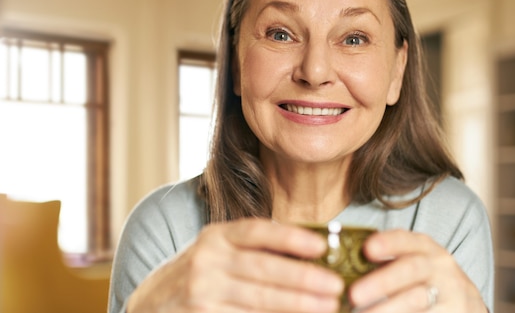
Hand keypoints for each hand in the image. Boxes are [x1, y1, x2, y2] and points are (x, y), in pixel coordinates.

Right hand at [127, 219, 343, 312]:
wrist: (154, 301)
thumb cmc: (206, 270)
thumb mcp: (224, 248)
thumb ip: (259, 247)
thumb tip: (318, 252)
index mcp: (217, 235)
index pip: (258, 231)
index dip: (291, 238)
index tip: (323, 247)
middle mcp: (207, 260)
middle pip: (262, 268)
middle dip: (303, 278)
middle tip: (337, 286)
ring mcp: (202, 292)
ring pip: (258, 300)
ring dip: (296, 305)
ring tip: (328, 306)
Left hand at [349, 230, 486, 311]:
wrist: (465, 304)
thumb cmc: (423, 281)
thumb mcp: (409, 263)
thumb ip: (382, 262)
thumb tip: (337, 266)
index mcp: (425, 248)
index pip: (407, 240)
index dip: (387, 242)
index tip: (367, 249)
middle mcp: (440, 267)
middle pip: (411, 269)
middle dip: (381, 281)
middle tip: (352, 295)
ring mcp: (451, 293)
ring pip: (418, 299)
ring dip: (388, 308)